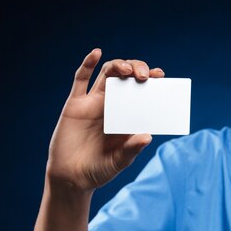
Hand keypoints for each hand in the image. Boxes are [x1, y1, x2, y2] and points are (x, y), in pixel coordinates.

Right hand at [45, 49, 164, 191]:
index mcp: (128, 116)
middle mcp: (113, 105)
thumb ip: (131, 150)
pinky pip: (80, 80)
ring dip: (119, 65)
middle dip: (137, 70)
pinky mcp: (75, 104)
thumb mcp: (118, 162)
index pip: (143, 92)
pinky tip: (96, 53)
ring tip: (128, 70)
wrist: (70, 178)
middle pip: (127, 77)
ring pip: (108, 74)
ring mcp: (93, 102)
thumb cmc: (98, 170)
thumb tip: (148, 137)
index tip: (161, 76)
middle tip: (145, 76)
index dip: (152, 81)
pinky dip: (87, 64)